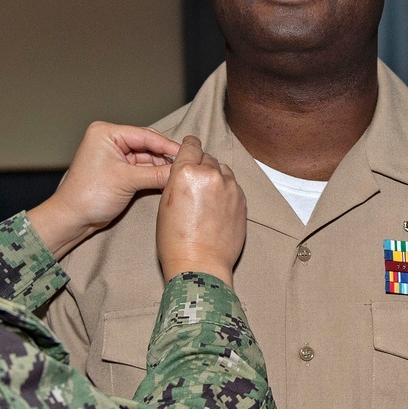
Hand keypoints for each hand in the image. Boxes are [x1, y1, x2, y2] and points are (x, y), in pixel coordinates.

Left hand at [28, 121, 178, 258]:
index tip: (187, 153)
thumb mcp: (127, 181)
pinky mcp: (118, 170)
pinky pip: (142, 169)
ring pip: (146, 158)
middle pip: (147, 145)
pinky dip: (154, 174)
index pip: (145, 135)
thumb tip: (181, 172)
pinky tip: (168, 179)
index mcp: (106, 133)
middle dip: (165, 157)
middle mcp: (110, 140)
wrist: (72, 219)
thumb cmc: (89, 195)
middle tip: (187, 165)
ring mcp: (114, 155)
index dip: (168, 146)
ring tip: (180, 175)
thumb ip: (156, 174)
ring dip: (161, 167)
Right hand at [156, 135, 245, 285]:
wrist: (200, 263)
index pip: (191, 144)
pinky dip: (226, 190)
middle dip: (200, 166)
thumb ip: (177, 179)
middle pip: (207, 157)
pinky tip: (218, 206)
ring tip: (207, 196)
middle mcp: (210, 174)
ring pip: (222, 170)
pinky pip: (233, 185)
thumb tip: (185, 171)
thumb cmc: (175, 239)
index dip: (189, 146)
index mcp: (186, 172)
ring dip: (215, 176)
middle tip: (194, 183)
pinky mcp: (242, 199)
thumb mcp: (165, 203)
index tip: (190, 149)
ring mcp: (230, 186)